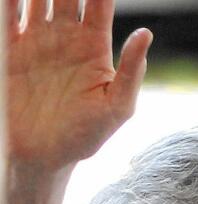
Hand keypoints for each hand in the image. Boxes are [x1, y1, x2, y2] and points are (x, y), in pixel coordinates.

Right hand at [6, 0, 152, 169]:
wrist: (42, 156)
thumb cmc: (85, 136)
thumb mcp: (117, 108)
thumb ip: (131, 72)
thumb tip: (146, 33)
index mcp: (94, 46)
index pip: (99, 3)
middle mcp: (65, 36)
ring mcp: (36, 39)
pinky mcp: (8, 48)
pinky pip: (7, 16)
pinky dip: (9, 1)